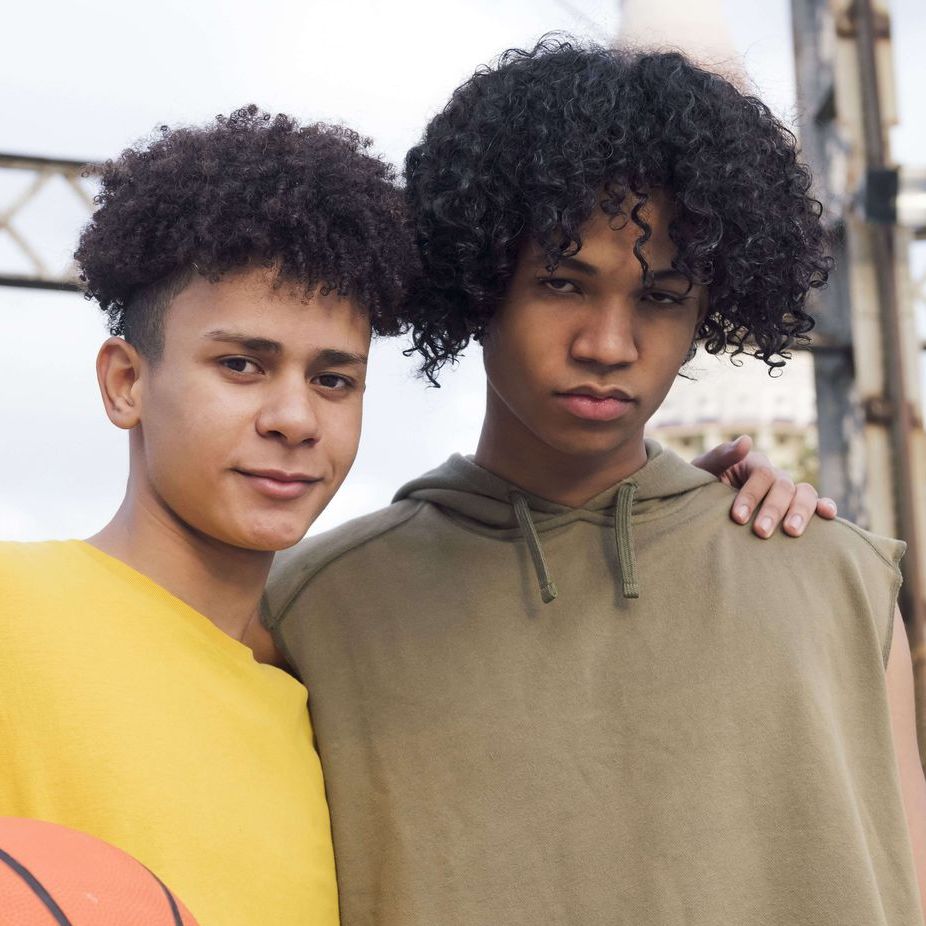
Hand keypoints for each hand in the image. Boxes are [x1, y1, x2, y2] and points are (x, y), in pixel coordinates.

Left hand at [691, 435, 836, 537]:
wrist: (702, 507)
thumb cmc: (702, 486)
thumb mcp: (705, 469)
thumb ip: (722, 455)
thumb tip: (746, 441)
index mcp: (754, 463)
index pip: (762, 475)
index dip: (751, 495)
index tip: (738, 517)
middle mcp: (774, 476)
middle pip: (784, 486)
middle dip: (773, 509)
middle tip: (761, 532)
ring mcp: (787, 492)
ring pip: (805, 494)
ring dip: (801, 512)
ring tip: (792, 532)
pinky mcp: (794, 508)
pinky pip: (815, 504)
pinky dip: (825, 507)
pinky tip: (829, 517)